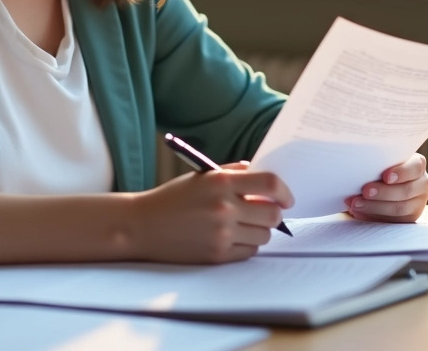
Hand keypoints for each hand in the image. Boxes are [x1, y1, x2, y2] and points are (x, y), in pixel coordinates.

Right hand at [130, 164, 293, 262]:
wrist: (142, 225)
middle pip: (273, 213)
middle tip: (264, 212)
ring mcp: (221, 233)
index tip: (286, 197)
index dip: (284, 191)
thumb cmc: (172, 198)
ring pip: (264, 235)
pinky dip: (246, 245)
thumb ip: (233, 172)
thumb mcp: (201, 176)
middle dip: (273, 213)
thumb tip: (261, 175)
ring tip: (242, 225)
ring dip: (259, 230)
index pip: (270, 183)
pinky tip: (231, 237)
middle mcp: (224, 207)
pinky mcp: (217, 255)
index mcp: (220, 182)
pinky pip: (249, 251)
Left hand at [345, 153, 427, 222]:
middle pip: (407, 190)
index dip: (402, 172)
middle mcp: (422, 183)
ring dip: (376, 206)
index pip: (415, 167)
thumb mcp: (382, 162)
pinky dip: (375, 216)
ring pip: (401, 208)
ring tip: (356, 204)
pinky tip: (359, 212)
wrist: (380, 184)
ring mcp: (419, 202)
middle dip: (384, 192)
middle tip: (365, 191)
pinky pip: (395, 220)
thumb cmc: (379, 167)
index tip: (385, 177)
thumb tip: (357, 164)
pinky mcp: (411, 217)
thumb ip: (378, 162)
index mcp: (417, 164)